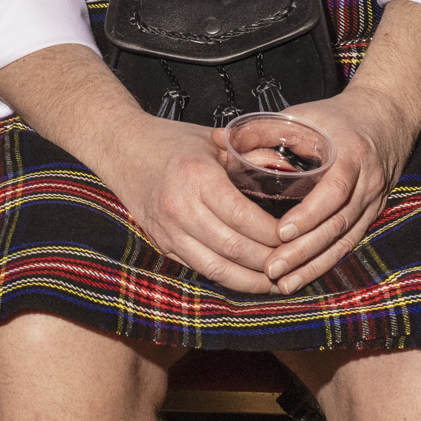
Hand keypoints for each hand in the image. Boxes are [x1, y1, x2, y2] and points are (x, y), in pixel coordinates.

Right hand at [102, 114, 290, 294]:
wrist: (121, 148)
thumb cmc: (170, 141)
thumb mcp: (215, 140)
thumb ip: (253, 155)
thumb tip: (292, 173)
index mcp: (198, 177)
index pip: (246, 218)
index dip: (276, 235)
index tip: (299, 237)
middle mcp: (180, 207)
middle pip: (235, 249)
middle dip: (270, 263)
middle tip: (295, 264)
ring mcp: (168, 230)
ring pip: (217, 269)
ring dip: (251, 280)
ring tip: (277, 281)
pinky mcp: (162, 244)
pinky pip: (200, 269)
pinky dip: (228, 278)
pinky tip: (249, 277)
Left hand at [252, 82, 420, 292]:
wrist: (385, 118)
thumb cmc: (337, 118)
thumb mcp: (303, 115)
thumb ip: (261, 129)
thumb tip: (219, 138)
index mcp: (351, 155)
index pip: (335, 191)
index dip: (309, 214)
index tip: (281, 232)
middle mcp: (366, 182)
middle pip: (337, 224)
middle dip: (304, 250)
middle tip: (271, 267)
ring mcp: (372, 201)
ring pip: (344, 240)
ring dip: (313, 265)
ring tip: (282, 282)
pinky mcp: (370, 215)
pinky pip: (348, 244)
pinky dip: (325, 263)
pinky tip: (301, 278)